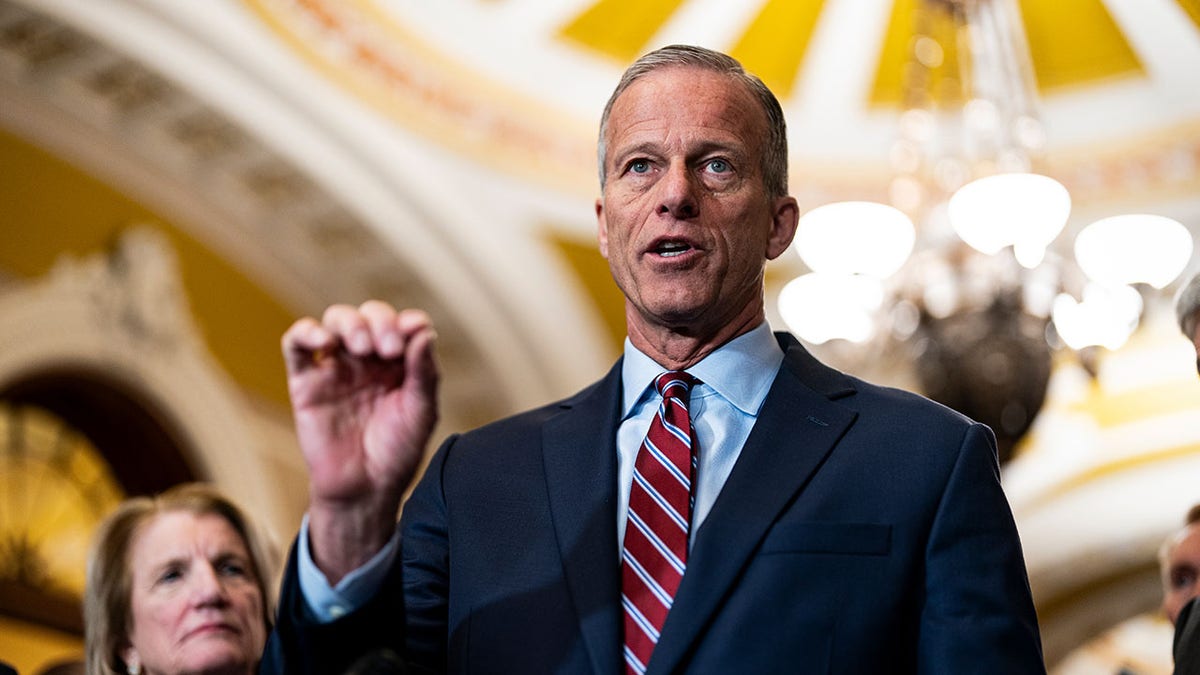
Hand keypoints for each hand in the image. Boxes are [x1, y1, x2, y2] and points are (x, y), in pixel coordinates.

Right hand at [282, 301, 438, 579]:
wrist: (363, 489)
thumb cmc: (396, 453)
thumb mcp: (421, 413)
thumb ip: (424, 373)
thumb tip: (424, 332)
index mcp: (401, 363)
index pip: (403, 324)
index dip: (407, 322)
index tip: (412, 333)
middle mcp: (369, 359)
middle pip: (370, 315)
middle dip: (380, 322)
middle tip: (388, 349)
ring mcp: (337, 367)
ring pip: (336, 320)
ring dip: (350, 323)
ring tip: (362, 348)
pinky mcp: (306, 381)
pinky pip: (297, 344)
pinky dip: (307, 332)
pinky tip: (324, 342)